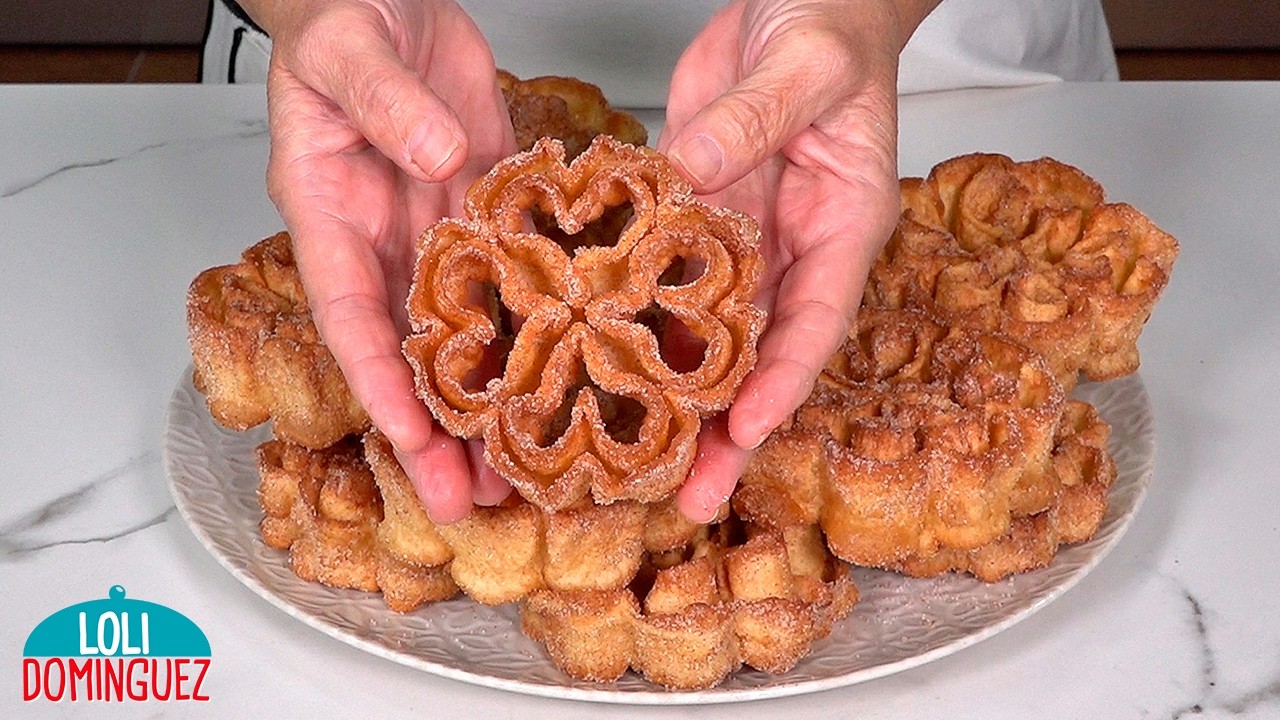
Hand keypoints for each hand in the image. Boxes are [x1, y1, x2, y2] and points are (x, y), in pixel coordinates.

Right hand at [248, 0, 517, 521]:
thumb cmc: (345, 16)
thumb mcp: (350, 50)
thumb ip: (388, 104)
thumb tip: (437, 161)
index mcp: (332, 215)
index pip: (351, 317)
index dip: (382, 385)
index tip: (414, 443)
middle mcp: (385, 242)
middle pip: (408, 353)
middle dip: (435, 432)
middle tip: (471, 502)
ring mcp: (437, 234)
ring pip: (464, 336)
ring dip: (491, 402)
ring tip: (525, 470)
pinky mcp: (486, 214)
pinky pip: (511, 282)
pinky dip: (532, 334)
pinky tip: (564, 375)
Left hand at [659, 0, 937, 520]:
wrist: (800, 0)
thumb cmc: (828, 26)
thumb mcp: (804, 65)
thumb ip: (754, 119)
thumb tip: (692, 177)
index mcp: (842, 222)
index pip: (817, 319)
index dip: (782, 382)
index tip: (744, 432)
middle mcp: (792, 248)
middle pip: (761, 355)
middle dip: (728, 431)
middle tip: (692, 498)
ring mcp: (742, 240)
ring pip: (710, 338)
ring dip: (678, 402)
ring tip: (640, 466)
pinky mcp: (696, 220)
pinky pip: (665, 284)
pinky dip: (639, 330)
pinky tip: (602, 371)